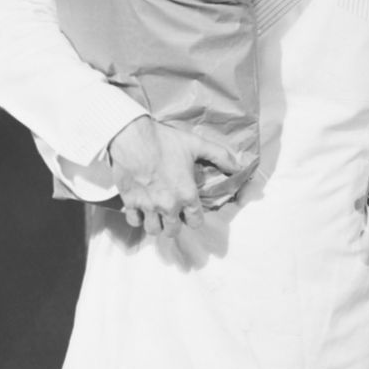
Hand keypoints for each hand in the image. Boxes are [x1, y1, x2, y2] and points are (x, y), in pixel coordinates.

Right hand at [107, 115, 238, 236]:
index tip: (191, 211)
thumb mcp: (196, 144)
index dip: (194, 218)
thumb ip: (219, 156)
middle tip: (173, 214)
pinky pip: (134, 222)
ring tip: (157, 215)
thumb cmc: (164, 141)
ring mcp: (148, 206)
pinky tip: (141, 209)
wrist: (132, 137)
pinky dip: (137, 218)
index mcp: (186, 195)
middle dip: (174, 224)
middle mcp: (168, 205)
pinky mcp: (130, 202)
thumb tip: (238, 167)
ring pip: (153, 230)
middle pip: (173, 231)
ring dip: (157, 224)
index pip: (196, 222)